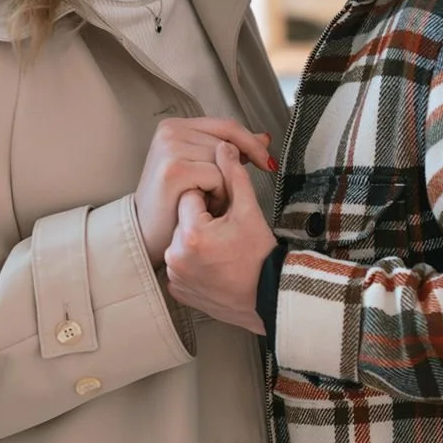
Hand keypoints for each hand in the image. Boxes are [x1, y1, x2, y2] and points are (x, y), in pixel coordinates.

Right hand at [135, 118, 273, 265]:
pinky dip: (217, 194)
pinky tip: (202, 204)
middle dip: (232, 173)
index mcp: (176, 126)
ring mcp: (170, 147)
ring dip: (223, 186)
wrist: (148, 232)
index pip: (228, 126)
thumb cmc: (174, 203)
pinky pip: (217, 176)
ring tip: (205, 200)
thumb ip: (229, 151)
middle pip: (228, 144)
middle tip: (215, 195)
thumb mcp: (203, 168)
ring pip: (224, 160)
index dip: (251, 143)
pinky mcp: (174, 168)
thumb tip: (264, 137)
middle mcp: (171, 131)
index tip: (267, 162)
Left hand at [166, 143, 277, 334]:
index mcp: (191, 233)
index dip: (212, 200)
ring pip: (180, 240)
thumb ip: (234, 174)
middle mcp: (176, 256)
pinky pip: (179, 264)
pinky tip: (213, 265)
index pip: (192, 195)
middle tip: (226, 235)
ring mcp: (175, 275)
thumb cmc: (260, 257)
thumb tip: (224, 146)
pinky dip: (192, 262)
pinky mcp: (177, 289)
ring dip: (196, 239)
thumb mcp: (249, 211)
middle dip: (202, 219)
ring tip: (221, 251)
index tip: (225, 215)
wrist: (267, 297)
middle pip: (184, 218)